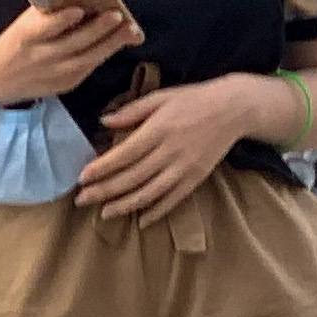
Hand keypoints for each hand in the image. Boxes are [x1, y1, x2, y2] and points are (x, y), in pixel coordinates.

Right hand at [0, 2, 132, 103]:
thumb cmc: (18, 41)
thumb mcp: (25, 24)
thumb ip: (50, 13)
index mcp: (25, 37)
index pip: (42, 28)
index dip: (60, 20)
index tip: (78, 9)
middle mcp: (40, 57)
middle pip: (72, 44)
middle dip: (98, 30)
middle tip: (118, 15)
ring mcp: (54, 74)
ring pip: (87, 59)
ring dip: (111, 44)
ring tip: (131, 30)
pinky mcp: (65, 85)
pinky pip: (89, 68)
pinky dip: (105, 54)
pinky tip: (120, 41)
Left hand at [78, 75, 266, 220]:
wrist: (235, 108)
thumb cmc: (194, 99)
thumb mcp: (163, 96)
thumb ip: (133, 110)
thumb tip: (103, 122)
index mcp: (159, 129)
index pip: (124, 154)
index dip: (101, 168)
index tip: (81, 178)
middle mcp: (170, 151)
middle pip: (132, 177)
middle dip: (104, 191)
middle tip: (81, 201)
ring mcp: (184, 167)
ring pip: (150, 192)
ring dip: (125, 205)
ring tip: (104, 213)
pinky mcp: (197, 177)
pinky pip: (174, 199)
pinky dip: (157, 211)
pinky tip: (141, 220)